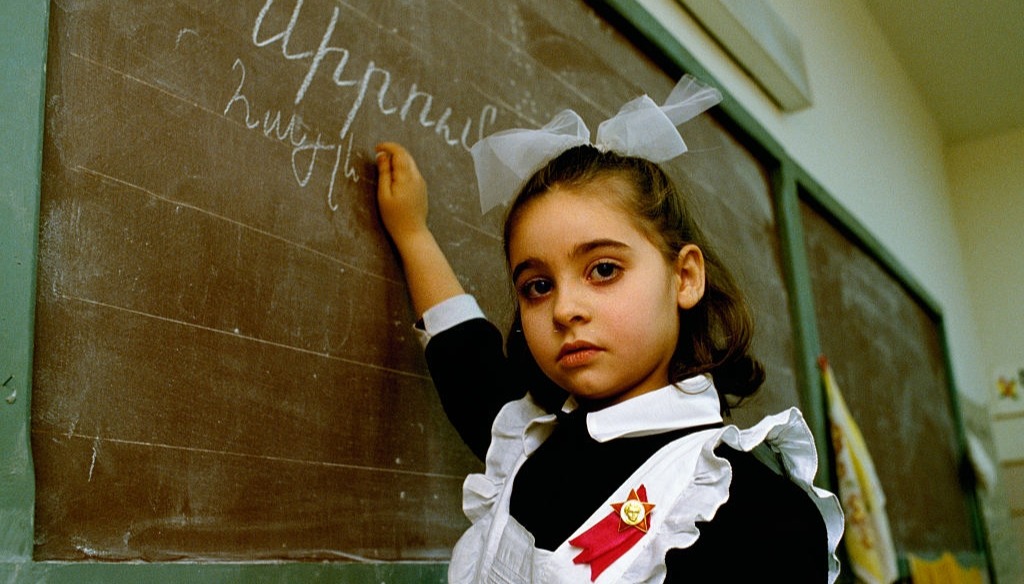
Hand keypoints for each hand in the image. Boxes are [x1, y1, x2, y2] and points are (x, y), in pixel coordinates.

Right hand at [373, 142, 464, 315]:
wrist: (412, 233)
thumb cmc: (394, 217)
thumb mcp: (384, 194)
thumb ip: (384, 173)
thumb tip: (382, 155)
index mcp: (407, 177)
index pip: (400, 152)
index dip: (388, 146)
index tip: (376, 148)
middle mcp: (417, 177)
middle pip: (406, 156)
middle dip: (393, 151)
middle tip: (378, 155)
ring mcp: (421, 182)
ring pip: (410, 163)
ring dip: (398, 160)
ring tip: (384, 167)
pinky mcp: (422, 188)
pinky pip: (412, 172)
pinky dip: (403, 168)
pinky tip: (394, 177)